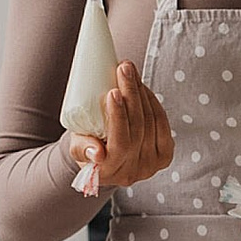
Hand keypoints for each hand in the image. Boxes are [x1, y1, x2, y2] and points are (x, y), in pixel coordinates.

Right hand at [69, 64, 173, 194]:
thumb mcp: (76, 146)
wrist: (102, 155)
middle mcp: (134, 172)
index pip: (121, 144)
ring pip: (152, 122)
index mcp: (110, 172)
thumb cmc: (86, 145)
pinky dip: (153, 102)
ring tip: (130, 72)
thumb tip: (96, 153)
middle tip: (124, 69)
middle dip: (132, 95)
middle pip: (139, 129)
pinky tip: (142, 87)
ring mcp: (152, 165)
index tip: (112, 92)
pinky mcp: (165, 155)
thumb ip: (82, 149)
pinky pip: (162, 123)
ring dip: (142, 93)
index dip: (119, 117)